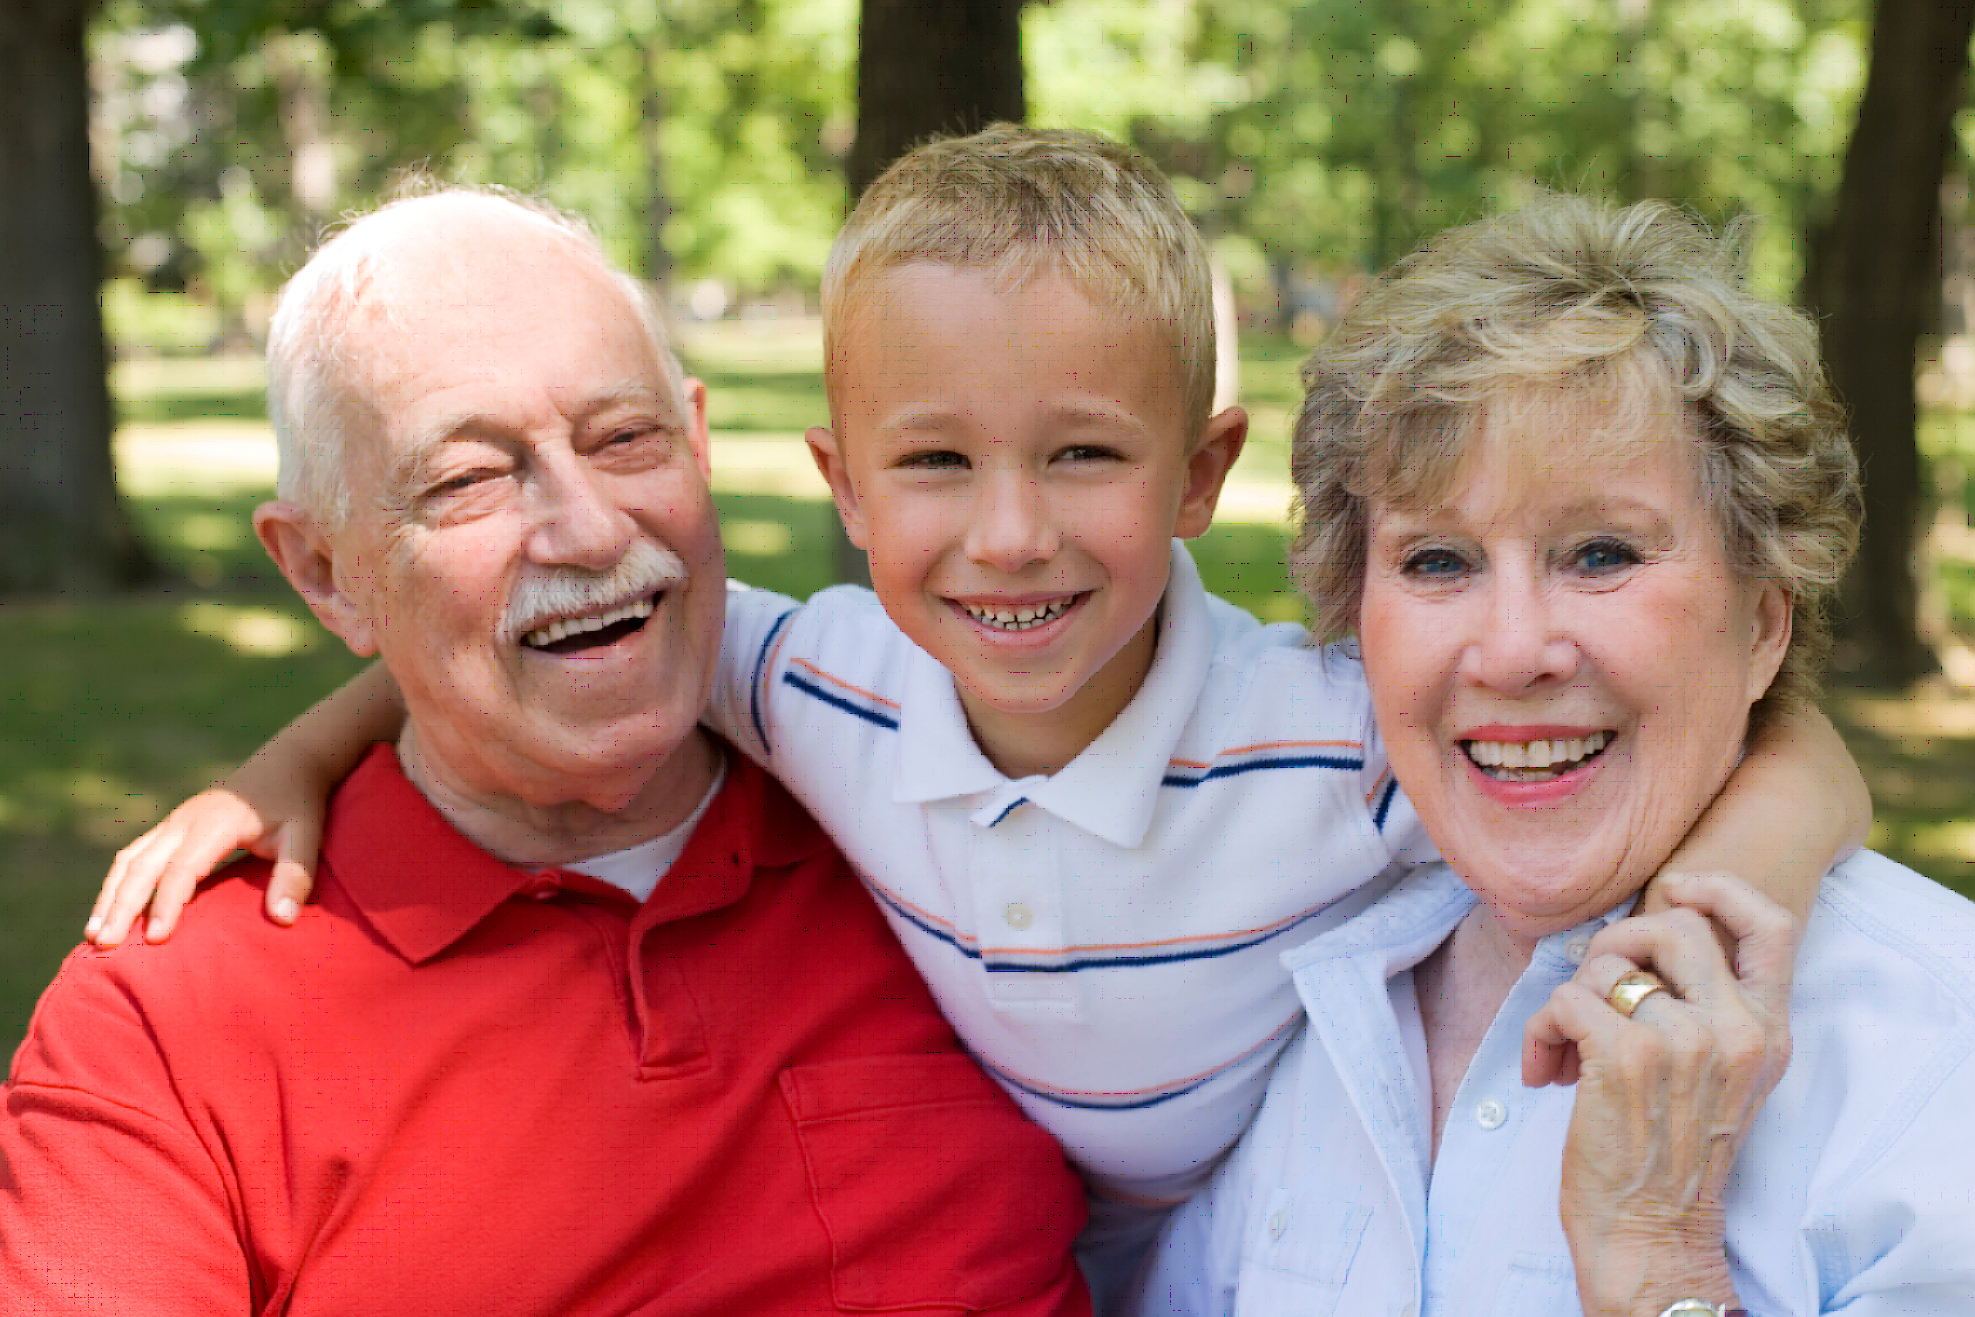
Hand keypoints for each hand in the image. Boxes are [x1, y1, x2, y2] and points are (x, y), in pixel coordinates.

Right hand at [88, 787, 319, 945]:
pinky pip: (136, 853)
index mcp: (215, 823)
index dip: (167, 903)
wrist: (291, 761)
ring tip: (93, 935)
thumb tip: (283, 920)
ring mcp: (176, 821)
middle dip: (121, 906)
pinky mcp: (174, 826)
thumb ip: (296, 874)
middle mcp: (186, 820)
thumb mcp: (307, 834)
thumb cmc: (300, 803)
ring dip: (110, 895)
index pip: (181, 869)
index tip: (156, 939)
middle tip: (104, 945)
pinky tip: (111, 909)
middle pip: (142, 865)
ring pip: (130, 858)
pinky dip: (119, 882)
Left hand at [1522, 872, 1797, 1315]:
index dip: (1720, 889)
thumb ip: (1712, 1012)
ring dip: (1572, 1000)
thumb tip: (1650, 938)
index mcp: (1767, 1033)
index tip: (1675, 889)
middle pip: (1674, 924)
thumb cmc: (1673, 1155)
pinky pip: (1565, 998)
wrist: (1653, 1232)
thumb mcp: (1724, 1079)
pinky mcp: (1625, 1057)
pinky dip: (1541, 1031)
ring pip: (1607, 965)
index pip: (1772, 926)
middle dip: (1616, 944)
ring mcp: (1683, 1042)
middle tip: (1595, 991)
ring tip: (1570, 1051)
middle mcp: (1735, 1031)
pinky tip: (1548, 1072)